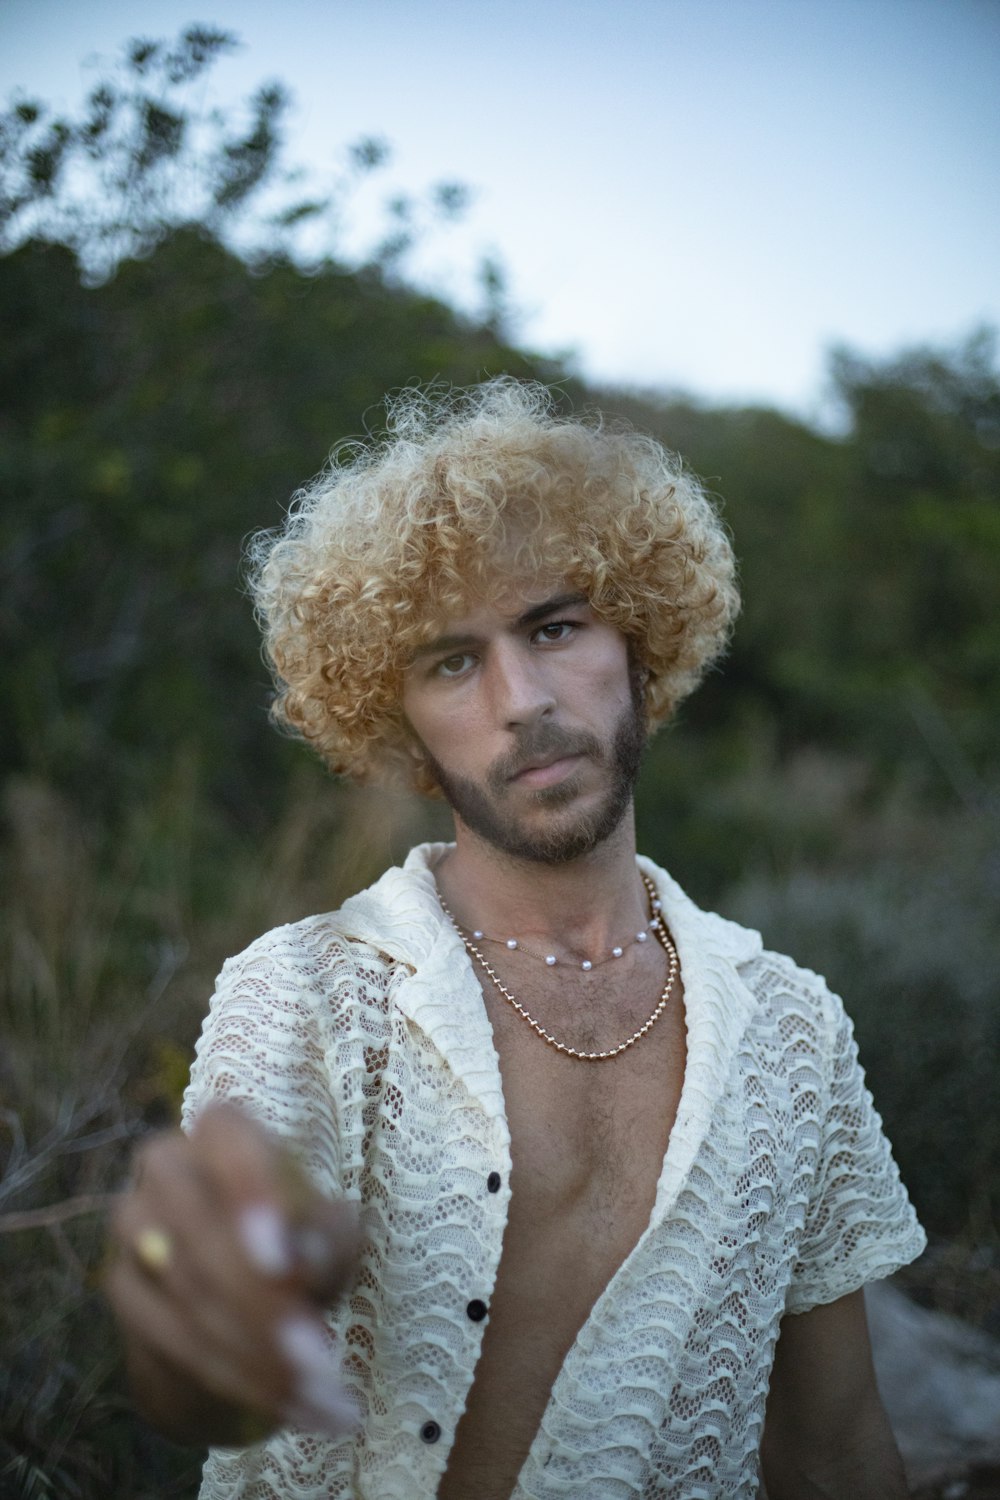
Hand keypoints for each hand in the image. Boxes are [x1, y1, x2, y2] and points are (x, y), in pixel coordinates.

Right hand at [105, 1102, 361, 1446]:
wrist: (234, 1297)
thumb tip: (304, 1260)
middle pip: (200, 1229)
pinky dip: (233, 1375)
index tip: (280, 1259)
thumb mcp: (328, 1237)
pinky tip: (285, 1402)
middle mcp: (166, 1164)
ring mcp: (133, 1223)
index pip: (227, 1135)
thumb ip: (328, 1239)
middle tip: (321, 1359)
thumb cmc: (297, 1246)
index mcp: (224, 1132)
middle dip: (262, 1304)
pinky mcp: (120, 1285)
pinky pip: (170, 1335)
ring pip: (186, 1291)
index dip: (249, 1193)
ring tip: (319, 1391)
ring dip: (255, 1351)